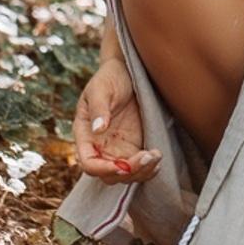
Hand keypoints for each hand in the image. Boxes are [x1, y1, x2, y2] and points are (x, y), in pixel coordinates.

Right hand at [72, 56, 162, 185]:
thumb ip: (99, 108)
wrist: (129, 69)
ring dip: (141, 172)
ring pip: (125, 175)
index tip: (121, 165)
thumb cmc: (110, 76)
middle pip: (109, 174)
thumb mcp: (101, 88)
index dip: (102, 169)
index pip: (89, 162)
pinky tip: (158, 159)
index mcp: (85, 134)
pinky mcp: (134, 146)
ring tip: (157, 156)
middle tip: (148, 157)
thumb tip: (98, 129)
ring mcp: (118, 148)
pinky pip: (138, 166)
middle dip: (128, 172)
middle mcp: (100, 146)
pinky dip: (148, 168)